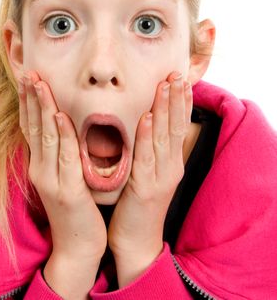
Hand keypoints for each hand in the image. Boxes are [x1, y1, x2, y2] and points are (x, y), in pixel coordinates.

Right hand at [18, 70, 106, 298]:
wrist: (77, 245)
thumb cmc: (75, 209)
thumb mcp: (64, 178)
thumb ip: (61, 155)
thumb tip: (64, 129)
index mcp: (41, 166)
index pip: (32, 128)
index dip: (29, 103)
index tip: (29, 80)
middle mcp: (40, 170)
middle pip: (34, 127)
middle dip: (32, 99)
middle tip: (29, 72)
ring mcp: (51, 180)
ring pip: (46, 138)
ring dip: (43, 109)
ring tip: (40, 84)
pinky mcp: (67, 191)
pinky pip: (65, 158)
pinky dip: (61, 136)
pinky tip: (60, 117)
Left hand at [107, 71, 192, 287]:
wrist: (136, 240)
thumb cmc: (137, 205)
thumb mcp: (147, 174)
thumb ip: (148, 152)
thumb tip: (145, 127)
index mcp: (169, 163)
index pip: (177, 126)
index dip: (179, 102)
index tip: (179, 80)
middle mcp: (170, 167)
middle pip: (175, 126)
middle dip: (176, 99)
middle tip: (176, 74)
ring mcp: (160, 178)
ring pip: (165, 137)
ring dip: (165, 110)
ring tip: (166, 86)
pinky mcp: (146, 189)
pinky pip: (146, 158)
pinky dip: (147, 137)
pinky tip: (147, 118)